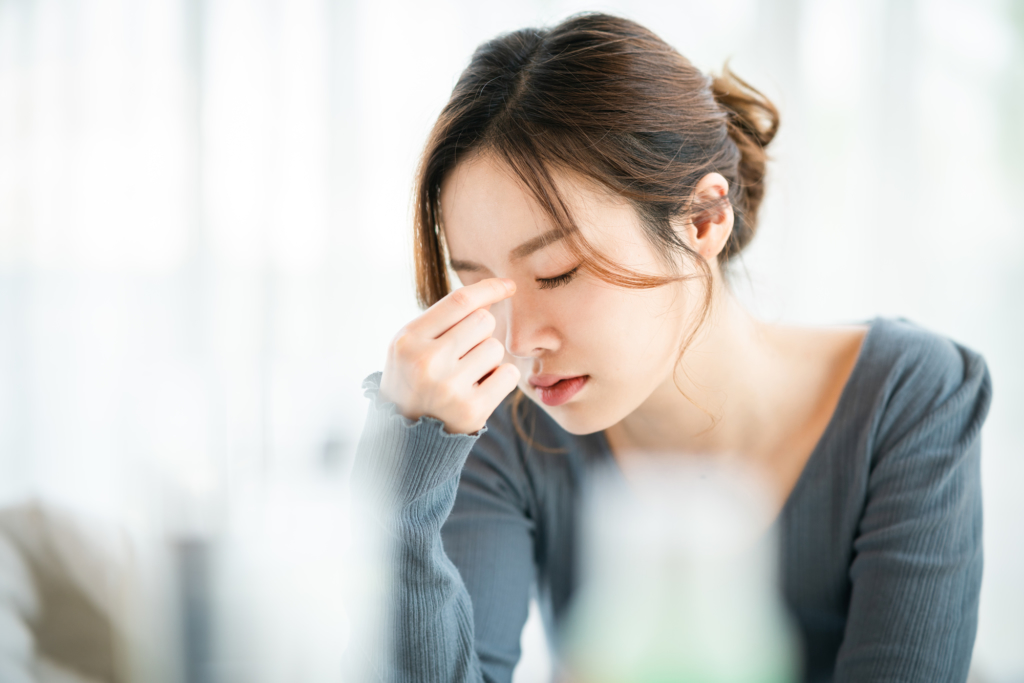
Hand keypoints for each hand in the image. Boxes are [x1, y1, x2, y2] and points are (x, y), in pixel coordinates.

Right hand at [379, 278, 520, 434]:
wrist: (404, 436)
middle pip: (483, 321)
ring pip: (496, 347)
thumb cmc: (413, 379)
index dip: (489, 288)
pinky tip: (480, 388)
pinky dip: (500, 378)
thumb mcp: (412, 345)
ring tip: (466, 374)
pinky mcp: (472, 410)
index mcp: (409, 339)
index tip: (509, 286)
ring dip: (489, 358)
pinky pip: (507, 374)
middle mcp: (427, 361)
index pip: (460, 300)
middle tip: (462, 354)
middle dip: (480, 333)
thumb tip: (491, 294)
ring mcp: (450, 388)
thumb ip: (444, 319)